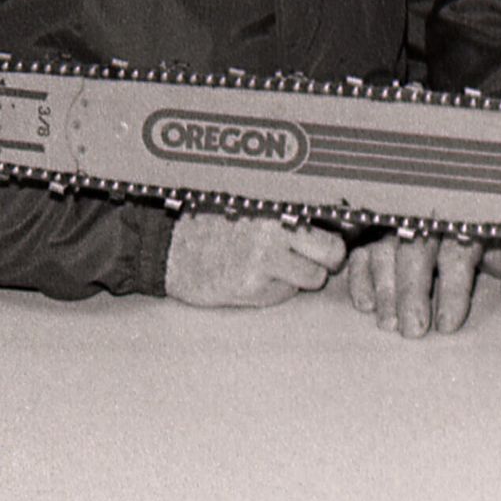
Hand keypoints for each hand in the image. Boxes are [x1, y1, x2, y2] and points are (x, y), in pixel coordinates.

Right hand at [164, 212, 346, 307]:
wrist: (167, 247)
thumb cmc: (211, 224)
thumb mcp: (252, 206)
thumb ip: (287, 213)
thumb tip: (332, 223)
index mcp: (277, 205)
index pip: (330, 221)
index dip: (333, 235)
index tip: (330, 240)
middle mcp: (275, 230)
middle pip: (333, 253)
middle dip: (327, 259)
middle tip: (311, 259)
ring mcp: (264, 261)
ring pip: (313, 279)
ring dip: (301, 278)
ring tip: (275, 268)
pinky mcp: (251, 288)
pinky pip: (283, 295)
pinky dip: (274, 291)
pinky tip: (251, 278)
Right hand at [346, 231, 500, 338]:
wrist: (495, 194)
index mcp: (474, 217)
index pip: (458, 250)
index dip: (452, 289)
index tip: (448, 324)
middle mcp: (437, 216)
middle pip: (415, 250)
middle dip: (411, 292)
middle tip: (412, 330)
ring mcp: (408, 219)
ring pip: (387, 248)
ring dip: (385, 288)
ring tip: (388, 324)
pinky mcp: (384, 228)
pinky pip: (364, 247)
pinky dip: (360, 274)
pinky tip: (366, 303)